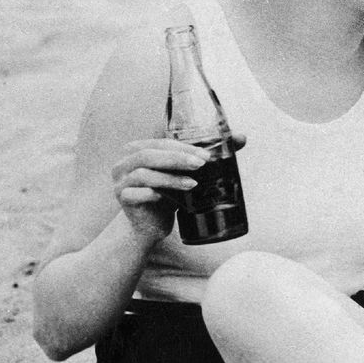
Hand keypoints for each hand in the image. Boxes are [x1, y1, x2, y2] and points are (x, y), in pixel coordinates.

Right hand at [109, 133, 245, 241]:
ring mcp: (120, 181)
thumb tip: (243, 137)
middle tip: (201, 164)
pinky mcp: (121, 199)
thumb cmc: (168, 195)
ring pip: (144, 174)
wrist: (148, 225)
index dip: (184, 147)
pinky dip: (152, 194)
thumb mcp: (184, 175)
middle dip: (177, 158)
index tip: (207, 156)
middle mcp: (125, 163)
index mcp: (138, 150)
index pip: (162, 143)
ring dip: (170, 178)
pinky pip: (134, 194)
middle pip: (150, 154)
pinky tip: (165, 199)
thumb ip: (206, 156)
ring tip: (193, 184)